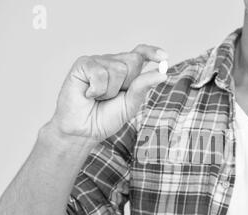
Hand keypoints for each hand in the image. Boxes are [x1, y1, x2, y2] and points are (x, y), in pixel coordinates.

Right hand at [51, 44, 167, 141]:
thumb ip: (143, 87)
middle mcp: (112, 62)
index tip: (164, 57)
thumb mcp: (130, 104)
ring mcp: (98, 61)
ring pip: (117, 69)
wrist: (83, 130)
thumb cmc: (106, 117)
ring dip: (110, 91)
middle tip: (113, 97)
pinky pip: (100, 73)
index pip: (141, 53)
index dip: (152, 52)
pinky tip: (89, 94)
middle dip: (127, 83)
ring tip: (99, 98)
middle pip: (134, 60)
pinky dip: (97, 89)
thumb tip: (162, 73)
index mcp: (126, 70)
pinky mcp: (83, 64)